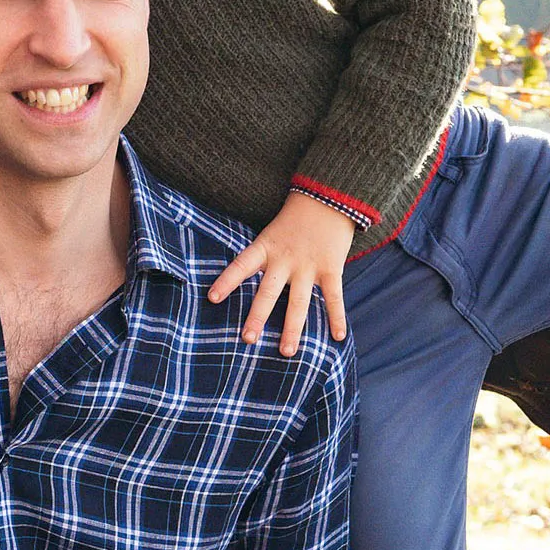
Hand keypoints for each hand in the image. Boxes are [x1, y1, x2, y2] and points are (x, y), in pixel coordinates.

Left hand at [208, 193, 356, 358]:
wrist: (329, 197)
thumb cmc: (295, 219)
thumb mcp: (271, 233)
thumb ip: (263, 257)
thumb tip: (249, 282)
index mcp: (266, 247)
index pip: (241, 265)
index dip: (227, 281)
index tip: (211, 298)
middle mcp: (284, 260)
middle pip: (268, 292)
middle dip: (257, 317)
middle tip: (247, 339)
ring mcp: (308, 266)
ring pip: (298, 302)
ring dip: (292, 329)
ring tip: (287, 352)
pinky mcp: (331, 268)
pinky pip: (334, 297)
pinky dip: (336, 317)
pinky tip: (337, 337)